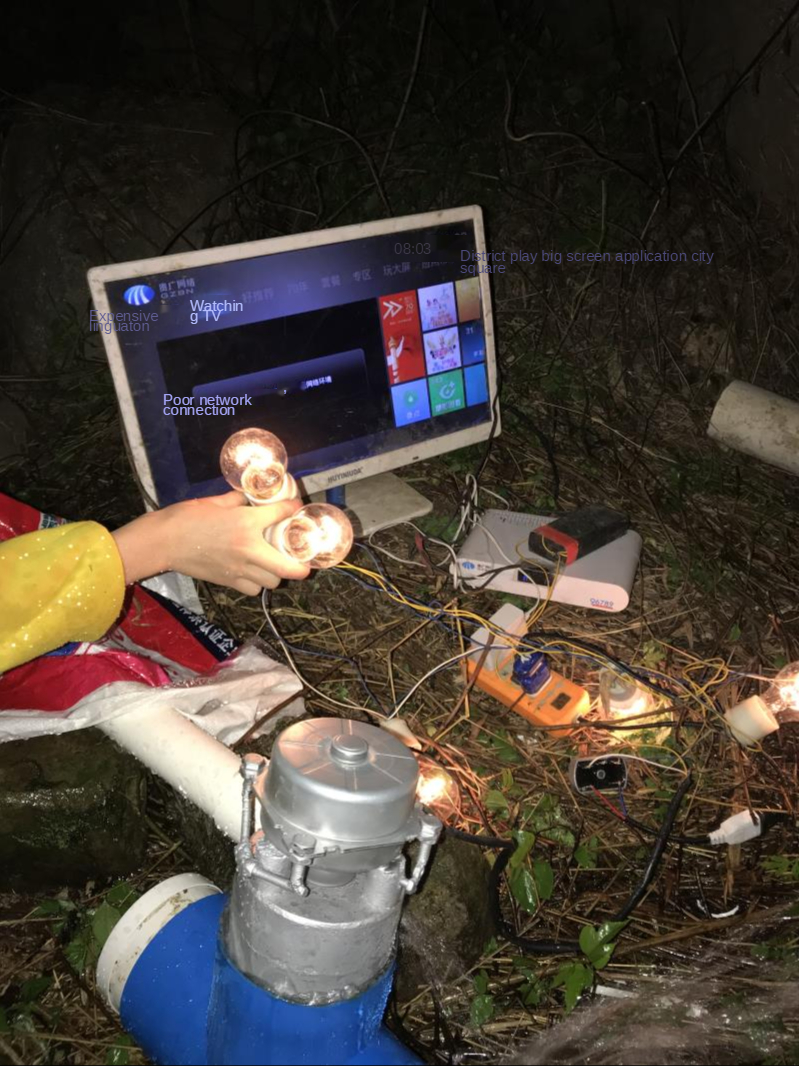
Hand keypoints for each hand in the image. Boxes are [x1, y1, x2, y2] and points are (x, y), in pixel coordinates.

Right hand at [112, 493, 310, 593]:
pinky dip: (257, 583)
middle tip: (303, 560)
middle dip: (301, 566)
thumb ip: (237, 501)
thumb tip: (250, 499)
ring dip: (277, 574)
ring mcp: (239, 569)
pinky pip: (253, 589)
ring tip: (274, 564)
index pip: (282, 515)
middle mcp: (249, 549)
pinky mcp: (228, 582)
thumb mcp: (216, 502)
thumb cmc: (186, 517)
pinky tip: (253, 573)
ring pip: (273, 581)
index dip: (293, 510)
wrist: (163, 541)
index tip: (296, 509)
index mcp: (246, 523)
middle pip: (288, 567)